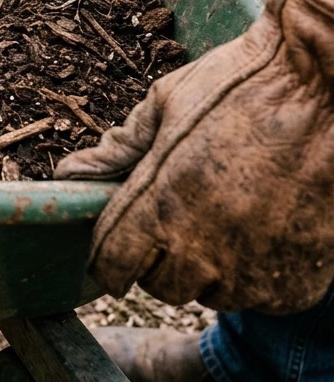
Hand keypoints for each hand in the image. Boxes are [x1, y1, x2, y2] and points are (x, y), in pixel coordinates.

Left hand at [55, 0, 333, 314]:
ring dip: (208, 269)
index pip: (111, 264)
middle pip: (159, 285)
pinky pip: (261, 297)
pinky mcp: (298, 282)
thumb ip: (119, 147)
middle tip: (176, 218)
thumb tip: (73, 172)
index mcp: (159, 205)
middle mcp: (202, 250)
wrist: (329, 87)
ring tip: (224, 219)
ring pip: (211, 295)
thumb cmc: (241, 84)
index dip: (106, 259)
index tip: (112, 250)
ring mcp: (253, 271)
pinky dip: (256, 275)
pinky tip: (262, 232)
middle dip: (157, 258)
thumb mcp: (165, 103)